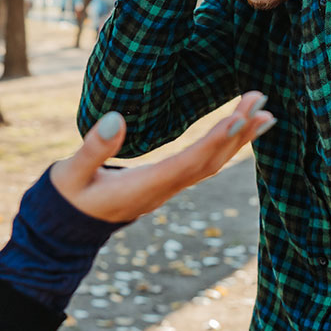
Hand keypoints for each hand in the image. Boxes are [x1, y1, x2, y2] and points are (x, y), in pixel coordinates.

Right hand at [51, 92, 274, 222]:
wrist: (65, 228)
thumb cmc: (66, 197)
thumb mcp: (71, 173)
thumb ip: (93, 148)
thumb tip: (116, 118)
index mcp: (144, 187)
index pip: (189, 163)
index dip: (216, 141)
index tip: (240, 117)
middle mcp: (163, 190)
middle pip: (211, 162)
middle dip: (238, 132)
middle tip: (262, 102)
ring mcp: (167, 188)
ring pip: (212, 165)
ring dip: (239, 139)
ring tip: (264, 114)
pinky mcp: (165, 183)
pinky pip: (203, 165)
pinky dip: (225, 147)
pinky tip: (237, 132)